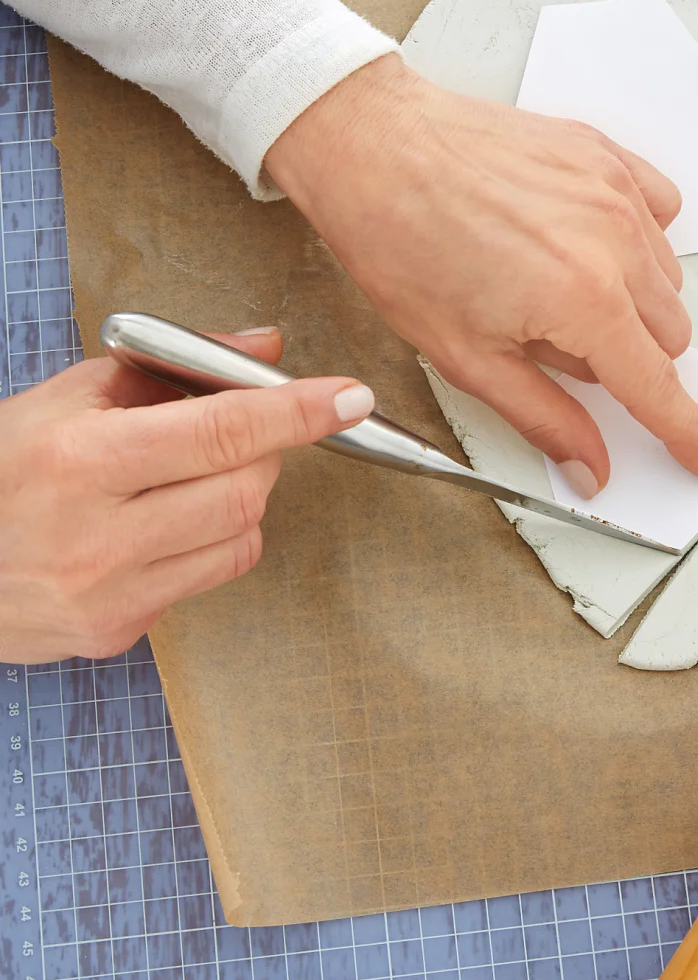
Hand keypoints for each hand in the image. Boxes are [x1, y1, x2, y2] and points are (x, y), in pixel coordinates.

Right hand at [0, 331, 373, 663]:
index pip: (221, 431)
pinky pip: (209, 576)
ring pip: (241, 536)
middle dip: (264, 451)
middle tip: (238, 431)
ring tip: (190, 477)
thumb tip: (262, 348)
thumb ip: (171, 368)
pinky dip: (212, 541)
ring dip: (242, 497)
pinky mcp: (117, 631)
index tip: (347, 398)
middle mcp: (96, 533)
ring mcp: (109, 592)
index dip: (295, 411)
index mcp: (79, 460)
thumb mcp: (68, 398)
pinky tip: (165, 523)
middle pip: (246, 488)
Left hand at [264, 54, 697, 494]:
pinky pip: (660, 211)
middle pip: (669, 335)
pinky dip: (637, 240)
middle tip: (555, 343)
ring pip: (667, 278)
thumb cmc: (400, 240)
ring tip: (550, 285)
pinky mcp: (605, 153)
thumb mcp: (466, 356)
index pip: (658, 387)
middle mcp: (613, 240)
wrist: (372, 146)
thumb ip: (544, 417)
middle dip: (629, 358)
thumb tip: (590, 465)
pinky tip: (582, 240)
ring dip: (630, 300)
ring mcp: (614, 190)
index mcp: (582, 299)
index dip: (687, 434)